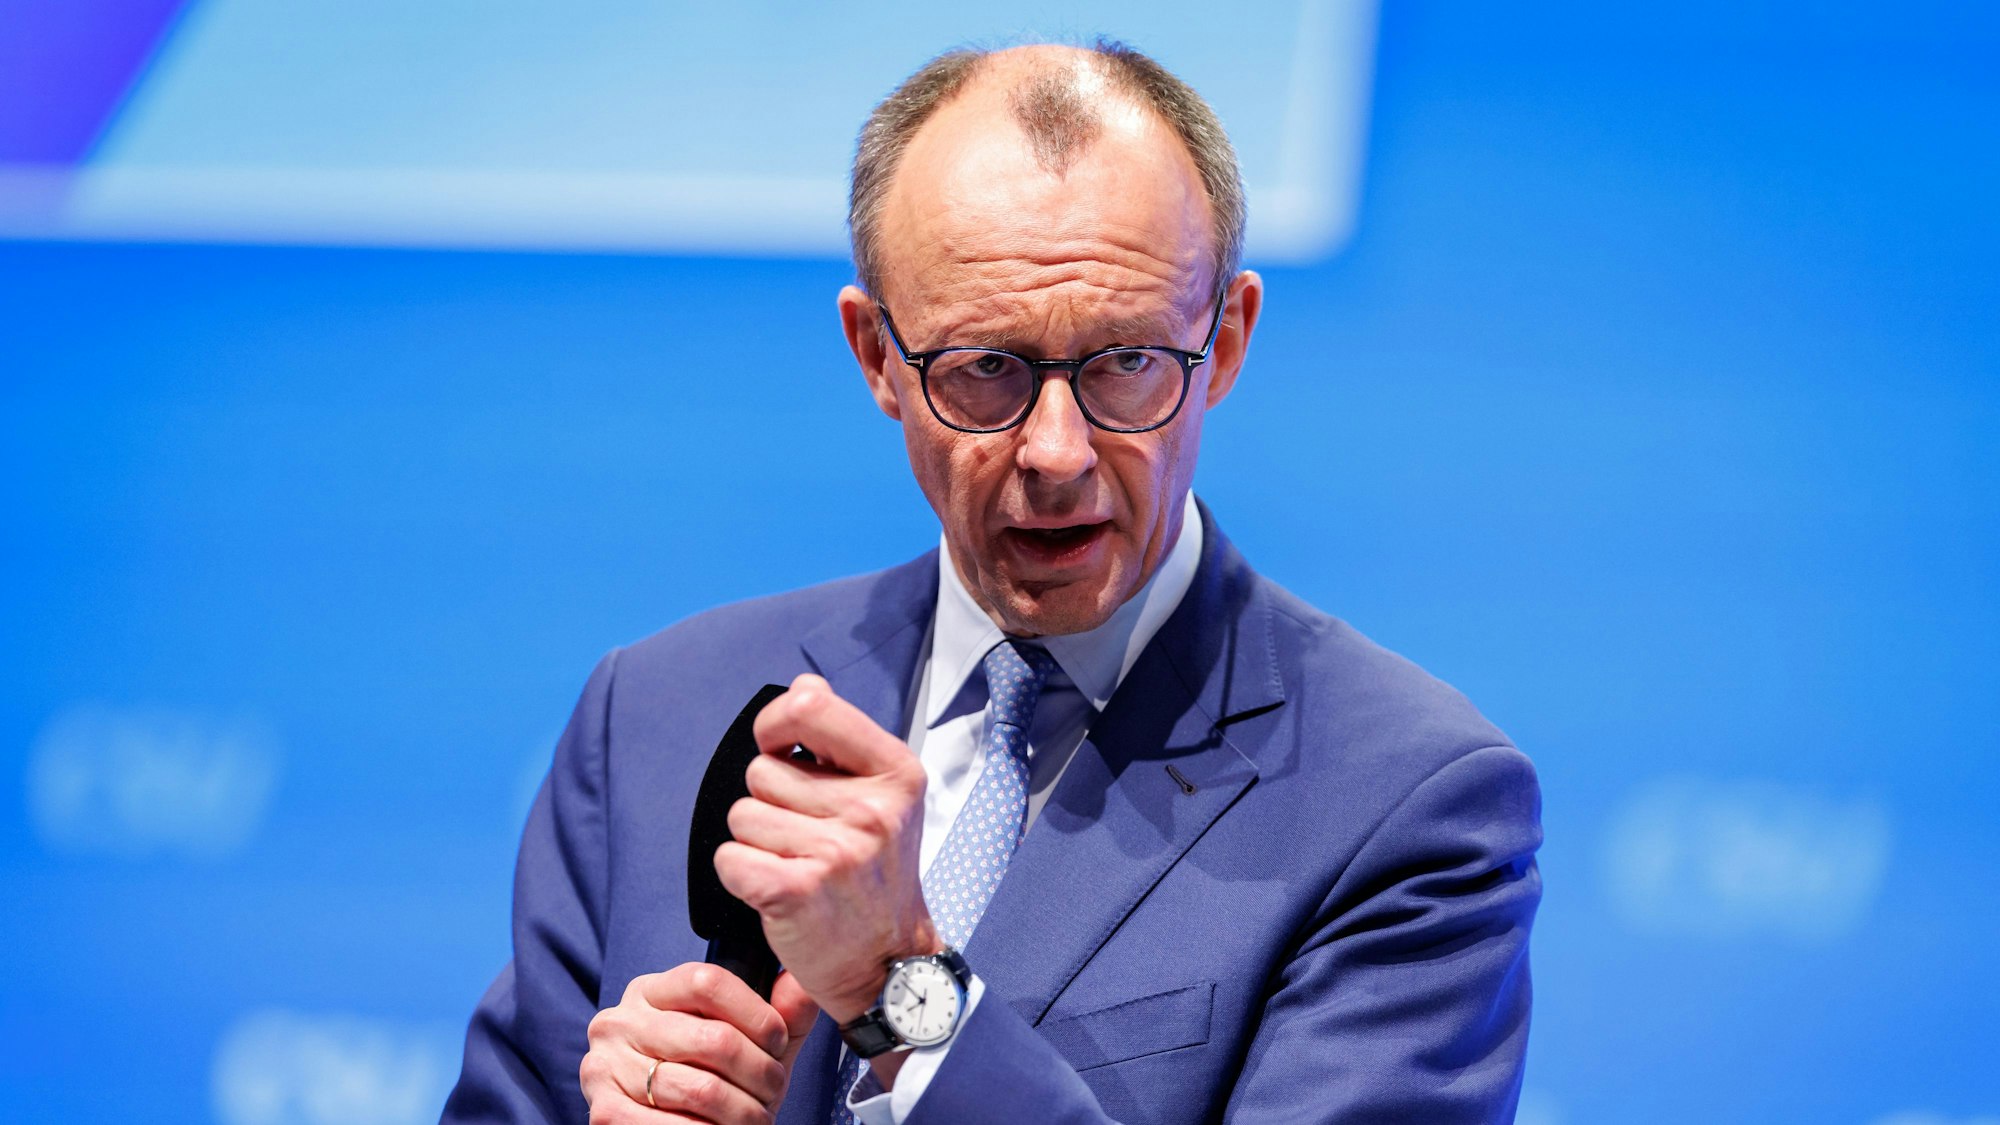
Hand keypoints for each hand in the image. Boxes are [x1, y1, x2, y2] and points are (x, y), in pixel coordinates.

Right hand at [581, 963, 818, 1123]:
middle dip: (760, 1072)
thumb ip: (780, 1012)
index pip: (707, 980)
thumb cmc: (710, 1079)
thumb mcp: (747, 1042)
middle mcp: (620, 1021)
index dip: (756, 1013)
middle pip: (713, 1037)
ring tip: (757, 1117)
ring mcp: (605, 1067)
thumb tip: (805, 981)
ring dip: (744, 1111)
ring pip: (701, 1088)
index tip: (778, 1041)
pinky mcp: (605, 1112)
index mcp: (651, 991)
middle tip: (773, 1090)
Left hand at [715, 673, 938, 1023]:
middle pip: (763, 770)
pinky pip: (729, 857)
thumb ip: (841, 739)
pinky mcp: (797, 891)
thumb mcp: (883, 798)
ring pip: (741, 815)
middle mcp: (871, 809)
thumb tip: (805, 685)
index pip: (809, 707)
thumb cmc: (876, 878)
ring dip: (756, 842)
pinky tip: (775, 891)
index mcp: (895, 773)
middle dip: (770, 802)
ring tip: (796, 866)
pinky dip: (739, 875)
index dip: (776, 725)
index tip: (781, 749)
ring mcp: (837, 851)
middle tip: (808, 839)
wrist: (890, 964)